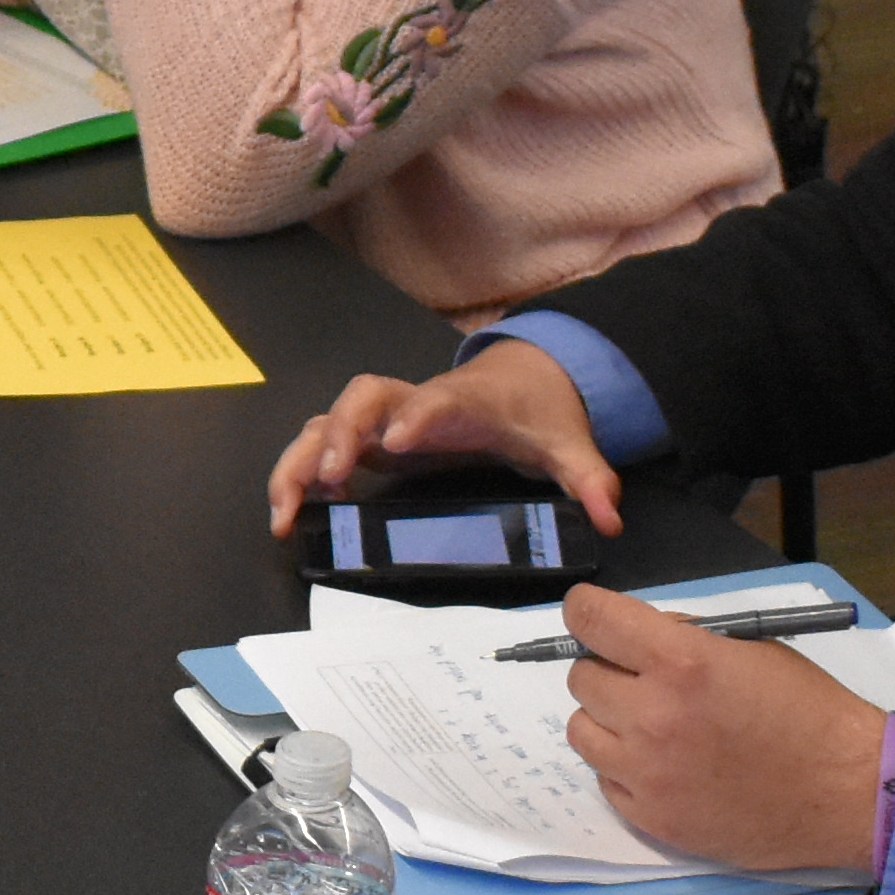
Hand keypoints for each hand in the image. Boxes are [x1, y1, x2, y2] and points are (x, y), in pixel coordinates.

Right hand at [264, 337, 622, 535]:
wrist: (521, 379)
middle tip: (330, 480)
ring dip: (302, 460)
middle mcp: (416, 403)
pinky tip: (295, 510)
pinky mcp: (372, 440)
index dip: (415, 416)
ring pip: (329, 421)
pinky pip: (324, 447)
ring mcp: (387, 419)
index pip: (436, 399)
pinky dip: (302, 474)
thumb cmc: (534, 411)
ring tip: (284, 511)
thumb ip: (588, 478)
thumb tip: (610, 515)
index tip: (395, 444)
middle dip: (340, 434)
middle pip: (363, 398)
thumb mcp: (567, 444)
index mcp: (465, 401)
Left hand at [555, 589, 886, 872]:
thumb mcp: (754, 650)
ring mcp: (648, 773)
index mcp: (682, 663)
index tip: (591, 619)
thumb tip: (638, 637)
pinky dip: (626, 767)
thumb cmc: (811, 714)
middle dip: (609, 670)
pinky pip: (606, 779)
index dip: (587, 613)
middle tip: (646, 680)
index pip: (590, 620)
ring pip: (582, 730)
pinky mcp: (652, 818)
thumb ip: (687, 639)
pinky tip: (668, 765)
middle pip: (582, 677)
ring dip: (609, 720)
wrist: (848, 792)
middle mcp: (653, 716)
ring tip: (654, 725)